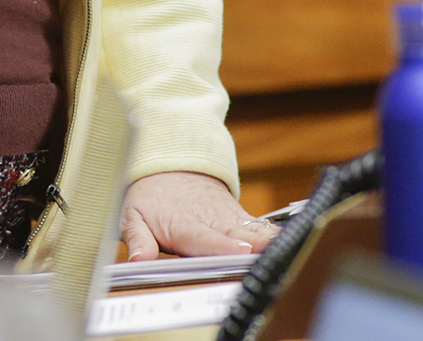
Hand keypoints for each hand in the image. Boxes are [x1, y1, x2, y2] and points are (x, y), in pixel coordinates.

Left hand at [121, 172, 278, 259]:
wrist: (169, 163)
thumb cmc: (151, 194)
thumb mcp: (132, 215)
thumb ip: (137, 240)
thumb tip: (138, 259)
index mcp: (185, 226)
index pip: (204, 239)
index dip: (222, 245)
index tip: (239, 249)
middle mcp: (211, 222)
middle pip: (235, 236)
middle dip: (252, 246)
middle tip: (267, 253)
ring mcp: (228, 219)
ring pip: (253, 230)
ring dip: (268, 240)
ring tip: (285, 247)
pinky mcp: (240, 219)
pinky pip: (260, 228)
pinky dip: (274, 235)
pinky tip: (290, 243)